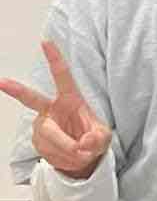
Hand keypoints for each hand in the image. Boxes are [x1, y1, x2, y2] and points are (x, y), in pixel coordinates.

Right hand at [1, 39, 112, 178]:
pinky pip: (48, 150)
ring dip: (68, 148)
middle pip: (33, 100)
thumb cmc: (93, 140)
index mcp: (71, 99)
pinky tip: (70, 157)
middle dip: (16, 91)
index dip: (54, 59)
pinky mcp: (36, 140)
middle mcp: (52, 109)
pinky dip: (63, 157)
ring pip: (48, 135)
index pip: (63, 76)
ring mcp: (41, 124)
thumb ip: (98, 139)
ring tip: (81, 154)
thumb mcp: (104, 139)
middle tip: (1, 82)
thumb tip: (85, 143)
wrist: (83, 158)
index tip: (45, 42)